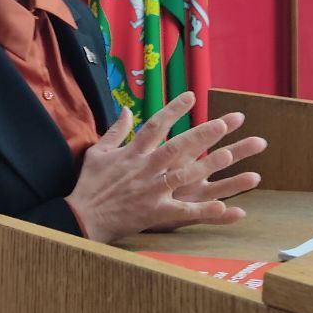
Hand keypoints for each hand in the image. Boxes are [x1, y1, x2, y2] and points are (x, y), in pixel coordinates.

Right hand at [67, 91, 266, 243]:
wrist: (83, 216)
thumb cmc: (90, 184)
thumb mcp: (98, 152)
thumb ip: (116, 130)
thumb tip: (125, 109)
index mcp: (132, 152)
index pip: (155, 125)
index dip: (174, 110)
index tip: (192, 96)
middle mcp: (144, 168)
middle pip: (176, 148)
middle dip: (200, 135)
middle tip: (223, 123)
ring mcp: (151, 190)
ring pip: (183, 175)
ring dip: (206, 166)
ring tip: (229, 155)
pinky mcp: (155, 212)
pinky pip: (183, 211)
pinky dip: (203, 209)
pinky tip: (224, 206)